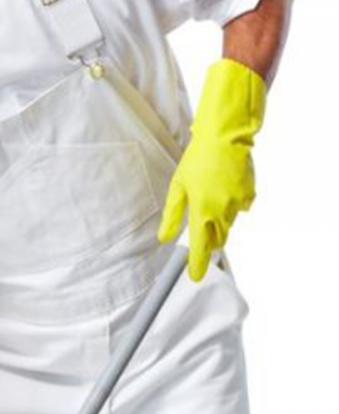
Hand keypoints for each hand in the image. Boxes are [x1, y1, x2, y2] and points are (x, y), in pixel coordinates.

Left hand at [158, 59, 266, 280]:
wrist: (225, 137)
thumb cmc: (197, 160)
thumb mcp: (177, 186)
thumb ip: (172, 215)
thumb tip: (164, 238)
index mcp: (203, 211)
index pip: (200, 247)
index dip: (197, 264)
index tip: (194, 276)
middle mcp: (223, 212)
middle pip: (217, 239)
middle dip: (208, 241)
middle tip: (199, 236)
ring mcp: (239, 205)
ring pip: (227, 224)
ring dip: (218, 221)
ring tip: (208, 198)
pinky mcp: (249, 195)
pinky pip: (238, 209)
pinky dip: (229, 205)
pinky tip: (222, 188)